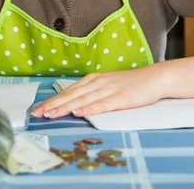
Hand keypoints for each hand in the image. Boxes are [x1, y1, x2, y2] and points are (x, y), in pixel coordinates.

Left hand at [31, 65, 170, 118]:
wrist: (155, 78)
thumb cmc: (131, 83)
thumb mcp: (107, 84)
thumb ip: (91, 92)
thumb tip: (73, 102)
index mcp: (93, 79)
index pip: (69, 91)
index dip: (53, 100)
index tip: (39, 108)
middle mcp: (98, 83)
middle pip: (72, 95)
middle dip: (53, 105)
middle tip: (38, 113)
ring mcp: (109, 90)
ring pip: (83, 100)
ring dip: (66, 107)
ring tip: (52, 114)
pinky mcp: (121, 98)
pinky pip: (102, 104)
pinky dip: (89, 109)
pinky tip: (79, 113)